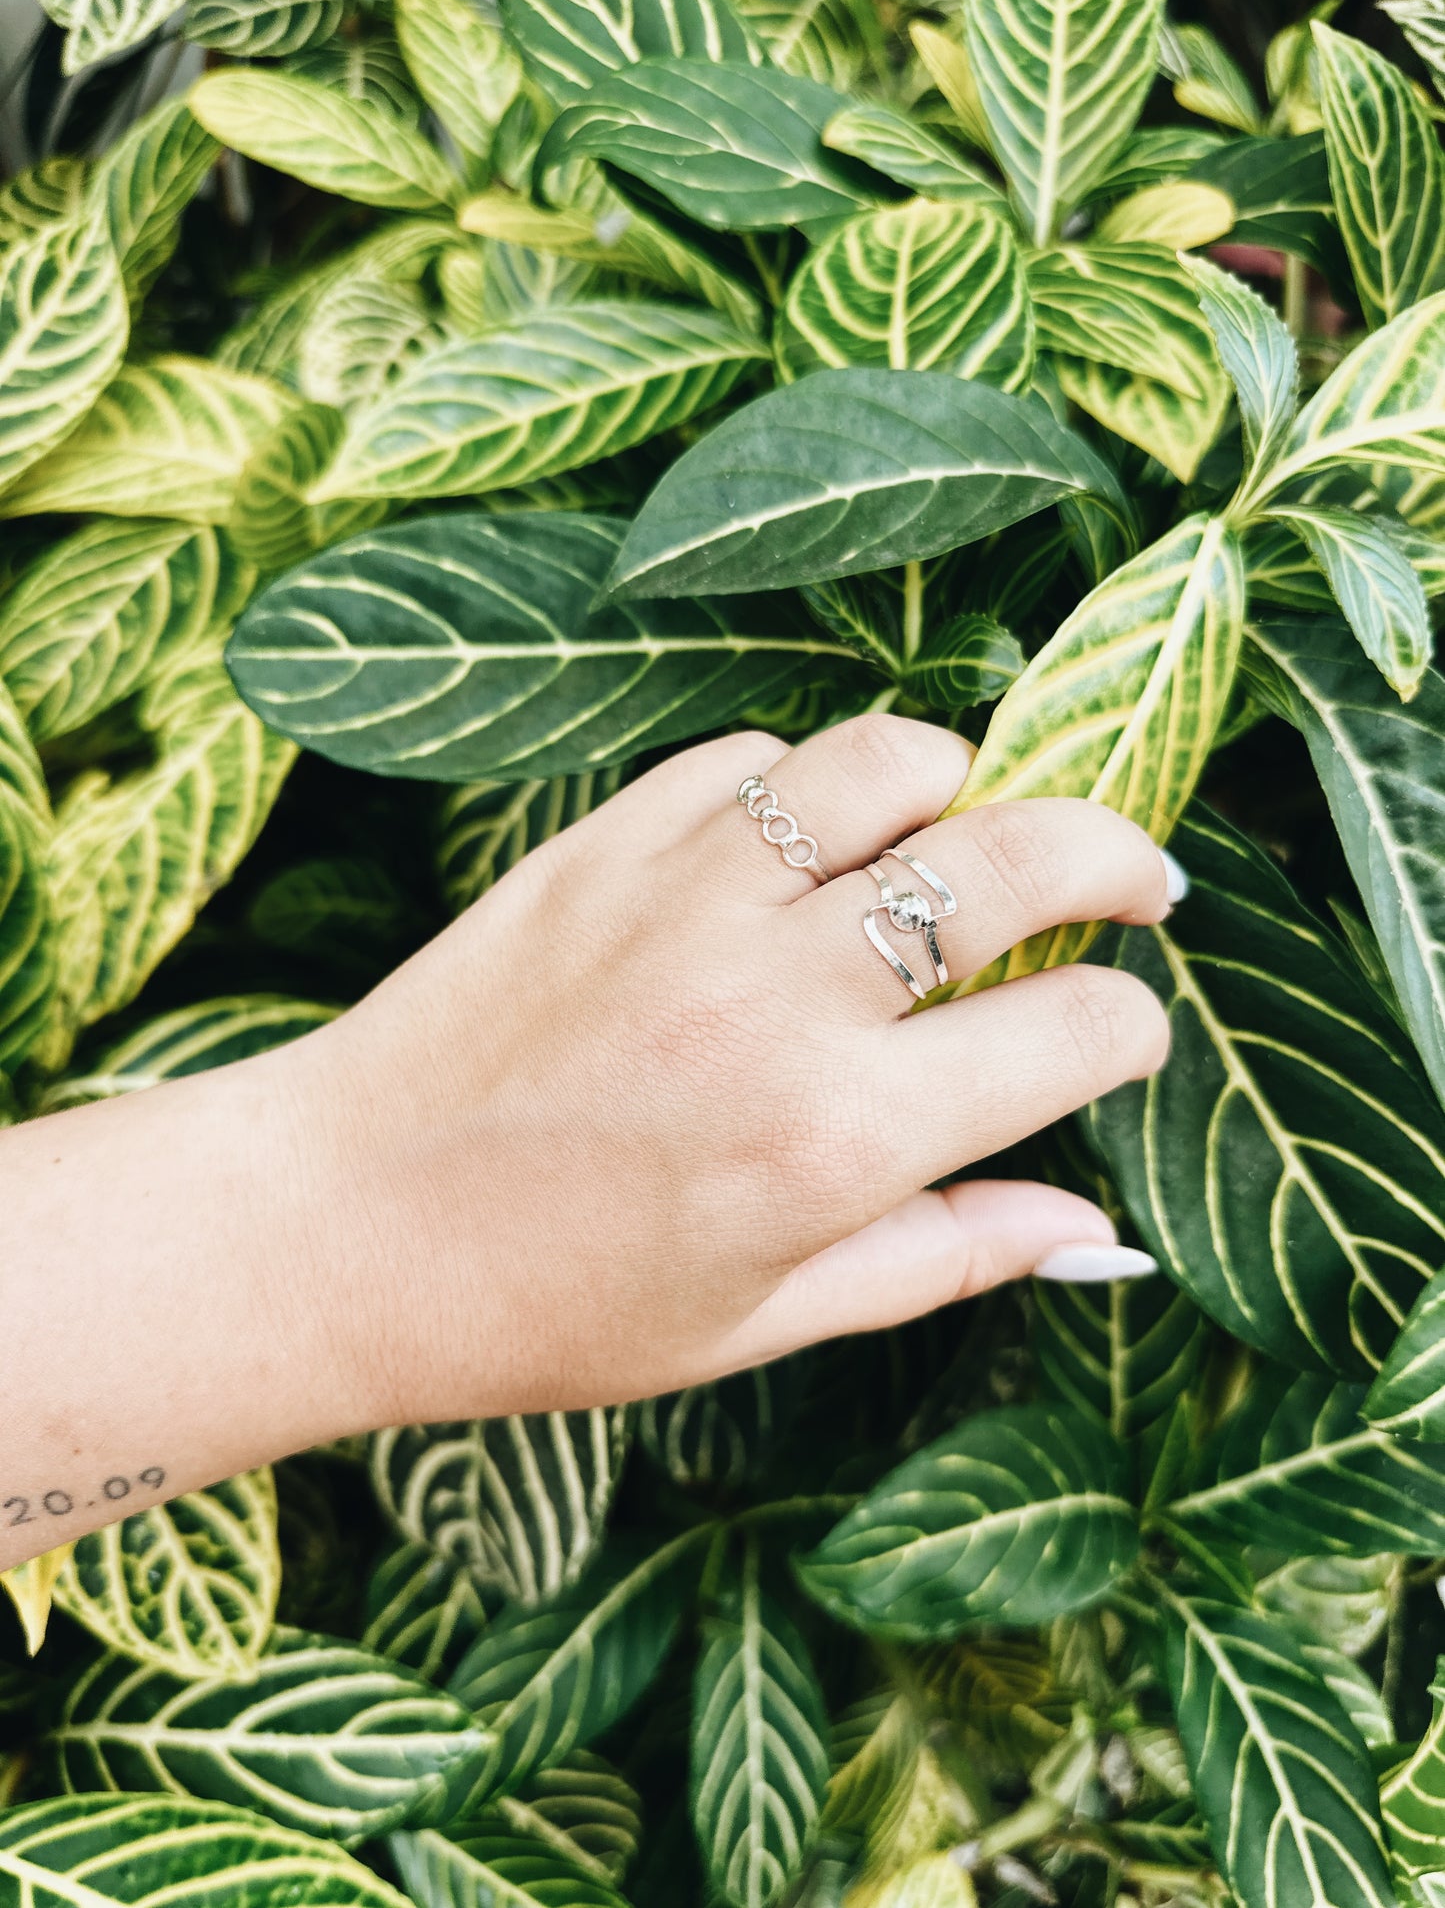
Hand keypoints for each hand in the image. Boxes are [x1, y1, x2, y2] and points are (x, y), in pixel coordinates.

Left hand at [296, 713, 1174, 1425]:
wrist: (340, 1224)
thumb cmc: (552, 1304)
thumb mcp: (766, 1319)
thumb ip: (947, 1258)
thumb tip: (1104, 1236)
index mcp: (839, 1138)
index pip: (1079, 1029)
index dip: (1130, 1027)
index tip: (1114, 1032)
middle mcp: (780, 996)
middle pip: (1023, 851)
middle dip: (1120, 852)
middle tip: (1135, 878)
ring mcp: (688, 896)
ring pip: (893, 757)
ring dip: (962, 785)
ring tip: (960, 837)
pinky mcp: (604, 841)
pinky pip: (753, 758)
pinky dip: (805, 785)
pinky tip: (798, 848)